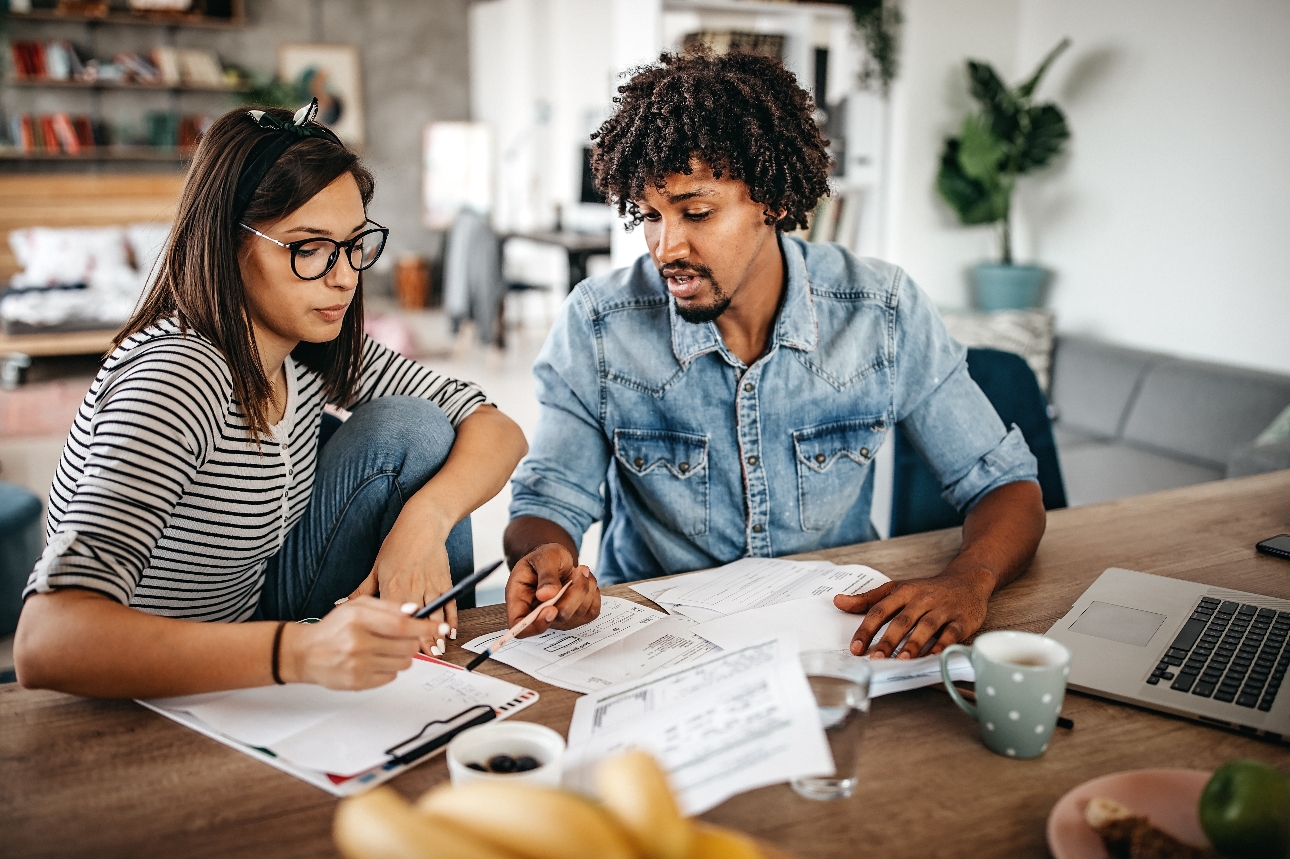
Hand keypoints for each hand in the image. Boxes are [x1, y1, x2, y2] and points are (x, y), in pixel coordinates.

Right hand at [282, 597, 444, 689]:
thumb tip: (415, 611)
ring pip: (404, 663)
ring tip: (383, 649)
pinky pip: (391, 677)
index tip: (440, 627)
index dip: (425, 626)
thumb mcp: (357, 606)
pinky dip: (388, 669)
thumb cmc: (334, 628)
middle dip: (411, 641)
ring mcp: (358, 666)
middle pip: (407, 646)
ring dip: (401, 655)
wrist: (306, 653)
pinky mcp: (358, 683)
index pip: (401, 624)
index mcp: (358, 619)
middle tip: (401, 637)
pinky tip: (373, 661)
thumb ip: (387, 607)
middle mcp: (358, 643)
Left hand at [348, 516, 454, 655]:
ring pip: (435, 614)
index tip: (396, 650)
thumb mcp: (376, 566)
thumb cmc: (398, 544)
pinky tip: (450, 631)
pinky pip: (450, 603)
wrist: (423, 524)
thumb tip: (341, 603)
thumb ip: (361, 591)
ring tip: (437, 650)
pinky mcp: (444, 580)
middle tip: (422, 657)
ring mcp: (430, 584)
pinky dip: (451, 618)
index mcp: (392, 585)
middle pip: (416, 620)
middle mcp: (412, 587)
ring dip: (436, 633)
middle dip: (419, 640)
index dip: (396, 636)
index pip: (393, 617)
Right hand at [504, 543, 600, 637]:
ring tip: (580, 570)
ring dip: (585, 589)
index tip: (551, 609)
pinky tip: (584, 580)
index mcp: (519, 601)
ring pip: (577, 615)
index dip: (536, 625)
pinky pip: (591, 611)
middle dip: (572, 595)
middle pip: (556, 620)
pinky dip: (593, 593)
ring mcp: (558, 619)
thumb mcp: (542, 557)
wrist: (556, 559)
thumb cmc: (544, 558)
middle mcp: (537, 615)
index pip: (520, 627)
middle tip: (579, 570)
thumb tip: (546, 595)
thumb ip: (545, 576)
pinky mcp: (577, 617)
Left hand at [833, 568, 994, 658]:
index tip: (856, 648)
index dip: (866, 629)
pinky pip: (951, 633)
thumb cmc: (927, 589)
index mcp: (903, 592)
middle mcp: (922, 599)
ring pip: (926, 626)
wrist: (968, 580)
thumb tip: (838, 601)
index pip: (880, 610)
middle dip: (888, 640)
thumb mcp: (897, 589)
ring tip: (902, 659)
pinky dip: (942, 645)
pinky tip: (932, 657)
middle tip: (876, 658)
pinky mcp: (961, 620)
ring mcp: (943, 609)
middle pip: (902, 620)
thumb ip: (868, 599)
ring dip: (914, 643)